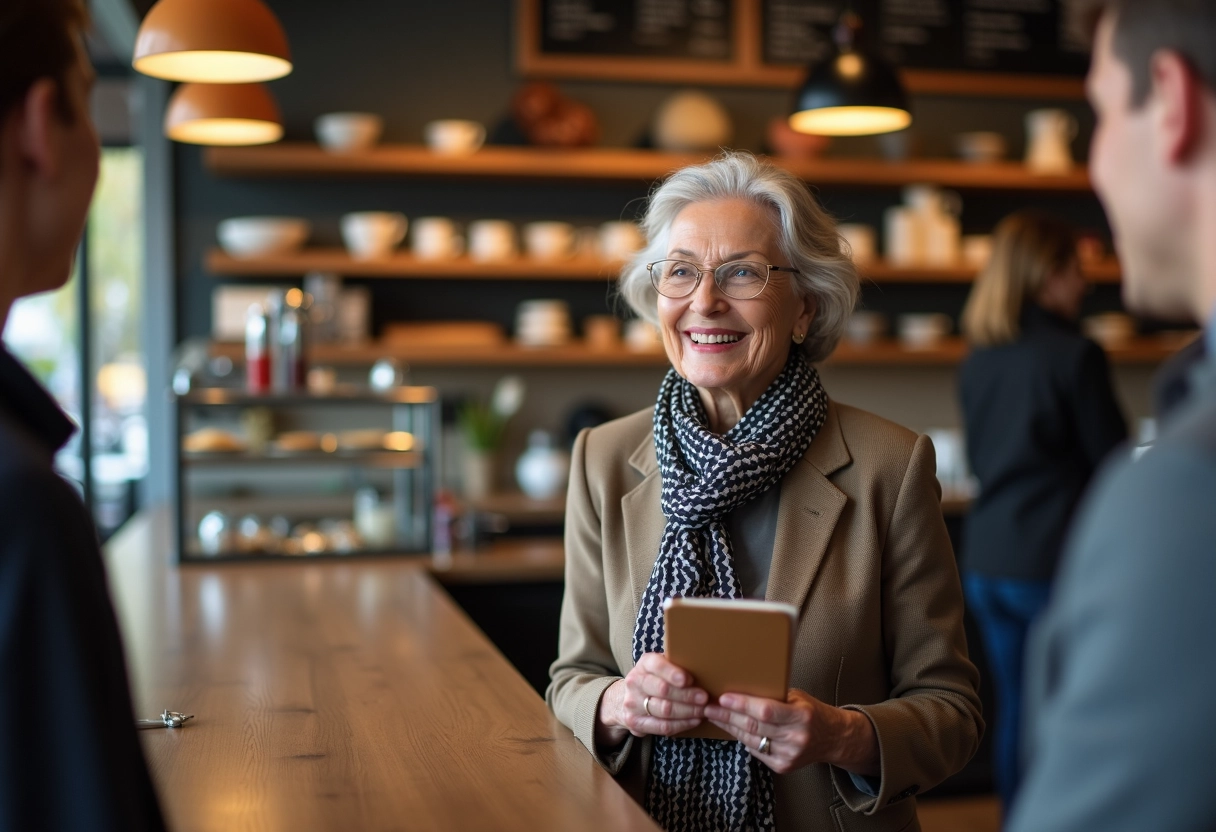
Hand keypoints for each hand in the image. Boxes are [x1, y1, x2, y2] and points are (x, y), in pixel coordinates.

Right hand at [596, 652, 707, 747]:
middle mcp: (635, 682)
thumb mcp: (661, 667)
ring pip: (664, 710)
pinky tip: (694, 720)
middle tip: (705, 698)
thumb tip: (705, 667)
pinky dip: (682, 724)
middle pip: (663, 690)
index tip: (689, 679)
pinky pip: (662, 726)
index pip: (657, 665)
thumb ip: (677, 665)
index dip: (673, 673)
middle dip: (686, 695)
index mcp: (644, 664)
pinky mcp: (635, 722)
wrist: (626, 698)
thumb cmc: (655, 679)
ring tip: (704, 710)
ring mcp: (633, 703)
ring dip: (688, 711)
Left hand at [705, 689, 878, 775]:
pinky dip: (742, 739)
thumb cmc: (810, 711)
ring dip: (729, 727)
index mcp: (802, 716)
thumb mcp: (797, 697)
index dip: (743, 704)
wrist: (833, 738)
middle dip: (727, 715)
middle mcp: (796, 738)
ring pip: (751, 740)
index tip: (723, 697)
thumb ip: (773, 695)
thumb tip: (740, 685)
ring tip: (714, 714)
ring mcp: (789, 755)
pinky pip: (755, 751)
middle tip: (708, 705)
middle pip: (754, 726)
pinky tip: (731, 728)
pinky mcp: (783, 767)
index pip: (766, 710)